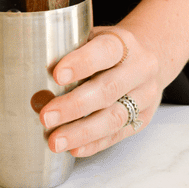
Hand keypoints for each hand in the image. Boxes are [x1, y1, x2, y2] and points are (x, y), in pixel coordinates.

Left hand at [39, 27, 163, 156]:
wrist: (151, 56)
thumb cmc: (109, 49)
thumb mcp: (93, 38)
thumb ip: (70, 55)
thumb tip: (37, 89)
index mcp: (125, 43)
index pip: (106, 51)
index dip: (82, 63)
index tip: (56, 75)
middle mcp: (140, 69)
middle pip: (108, 89)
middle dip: (74, 106)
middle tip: (46, 117)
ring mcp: (145, 95)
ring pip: (114, 117)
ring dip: (82, 132)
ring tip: (55, 140)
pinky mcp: (144, 118)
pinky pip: (118, 134)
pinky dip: (94, 144)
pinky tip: (74, 149)